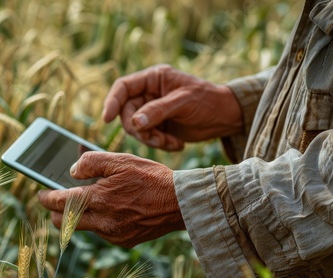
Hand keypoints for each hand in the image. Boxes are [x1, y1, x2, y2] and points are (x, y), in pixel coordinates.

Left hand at [37, 152, 184, 247]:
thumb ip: (91, 162)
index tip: (40, 194)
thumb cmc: (151, 178)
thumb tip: (72, 171)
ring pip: (83, 227)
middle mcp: (102, 221)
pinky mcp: (124, 241)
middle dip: (55, 212)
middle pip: (64, 222)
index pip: (59, 203)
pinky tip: (110, 208)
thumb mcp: (120, 160)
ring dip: (79, 215)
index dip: (46, 198)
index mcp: (98, 199)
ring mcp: (113, 234)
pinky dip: (99, 220)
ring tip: (89, 199)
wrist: (180, 202)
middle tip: (57, 201)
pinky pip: (102, 232)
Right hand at [102, 64, 242, 149]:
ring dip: (151, 139)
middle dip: (139, 128)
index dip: (112, 102)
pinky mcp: (158, 127)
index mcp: (153, 78)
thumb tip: (134, 123)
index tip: (107, 119)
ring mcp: (152, 111)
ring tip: (170, 143)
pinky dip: (160, 144)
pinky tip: (177, 144)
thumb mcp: (183, 102)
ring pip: (136, 128)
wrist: (225, 117)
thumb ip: (158, 111)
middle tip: (155, 138)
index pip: (123, 87)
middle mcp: (149, 94)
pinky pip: (148, 138)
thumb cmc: (207, 100)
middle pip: (127, 112)